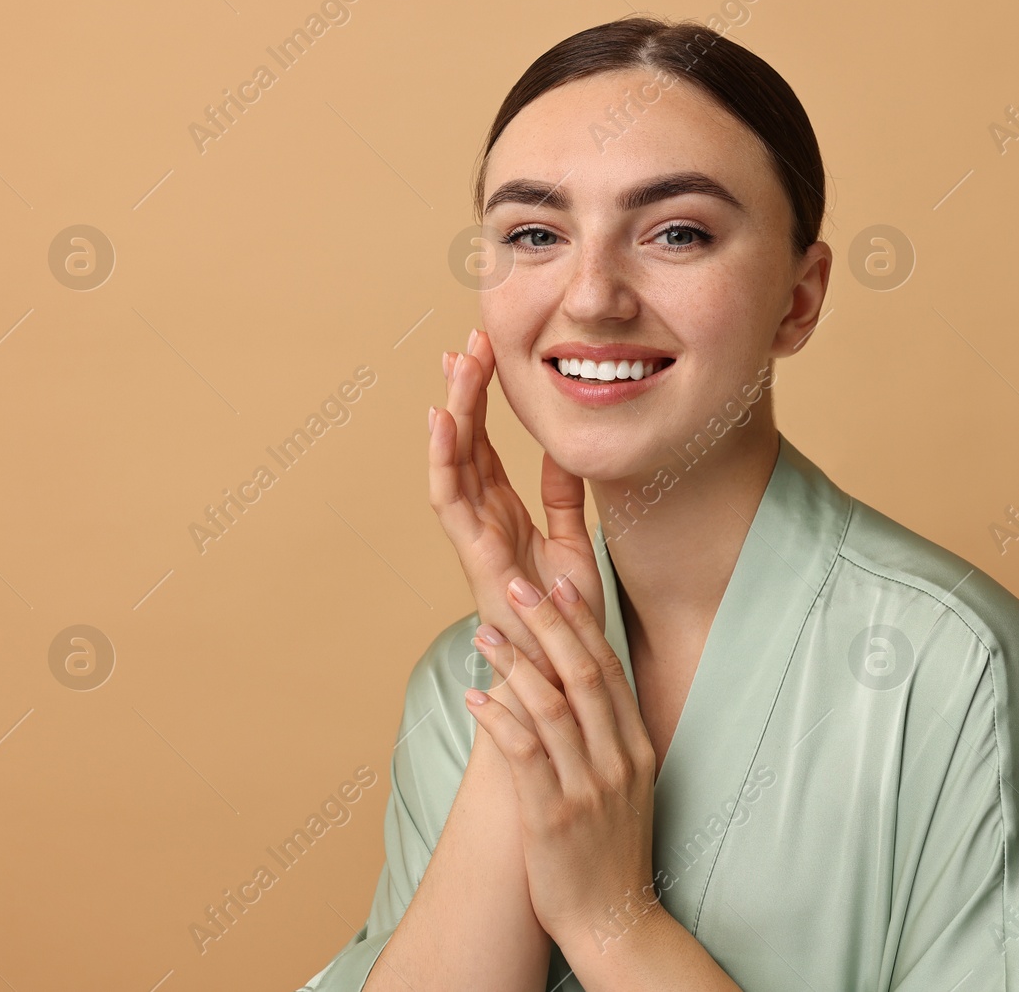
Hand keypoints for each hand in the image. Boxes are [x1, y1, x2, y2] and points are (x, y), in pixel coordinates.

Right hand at [428, 328, 606, 693]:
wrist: (562, 677)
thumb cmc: (563, 622)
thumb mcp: (574, 546)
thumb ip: (564, 500)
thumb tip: (565, 449)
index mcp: (504, 516)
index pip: (486, 447)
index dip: (483, 401)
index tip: (485, 354)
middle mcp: (482, 522)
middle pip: (465, 445)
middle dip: (465, 392)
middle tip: (468, 341)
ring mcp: (474, 538)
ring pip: (453, 463)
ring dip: (453, 412)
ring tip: (456, 364)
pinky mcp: (475, 557)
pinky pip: (451, 501)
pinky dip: (444, 458)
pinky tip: (444, 418)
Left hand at [463, 573, 659, 948]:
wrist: (615, 920)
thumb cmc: (610, 850)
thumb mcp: (623, 785)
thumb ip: (603, 737)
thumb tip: (570, 687)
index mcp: (636, 747)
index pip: (609, 669)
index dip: (582, 623)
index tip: (556, 585)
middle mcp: (617, 760)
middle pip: (583, 674)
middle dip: (548, 625)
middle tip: (517, 585)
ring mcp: (589, 788)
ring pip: (551, 707)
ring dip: (514, 664)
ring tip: (483, 633)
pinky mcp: (554, 816)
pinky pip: (525, 755)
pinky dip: (499, 719)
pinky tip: (474, 697)